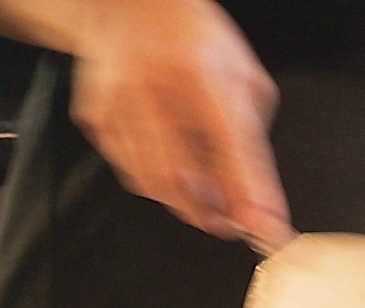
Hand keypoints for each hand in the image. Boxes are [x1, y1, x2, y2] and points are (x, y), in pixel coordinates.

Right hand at [66, 0, 290, 242]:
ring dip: (186, 204)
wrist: (133, 7)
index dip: (251, 194)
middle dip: (214, 214)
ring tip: (207, 201)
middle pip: (182, 176)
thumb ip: (252, 144)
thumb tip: (260, 204)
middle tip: (233, 224)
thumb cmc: (197, 44)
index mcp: (200, 71)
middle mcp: (152, 85)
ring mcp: (117, 101)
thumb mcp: (244, 80)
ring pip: (153, 182)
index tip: (268, 230)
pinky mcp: (96, 116)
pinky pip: (130, 171)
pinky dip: (156, 184)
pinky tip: (172, 169)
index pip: (232, 145)